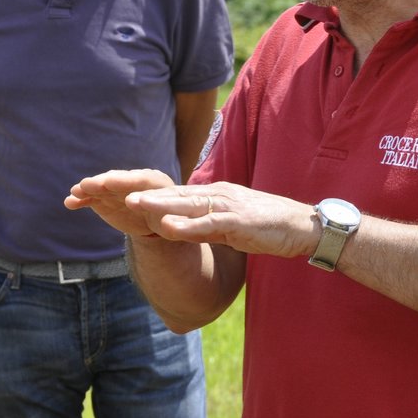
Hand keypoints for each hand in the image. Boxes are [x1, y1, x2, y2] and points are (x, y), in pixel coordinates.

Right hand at [64, 169, 177, 237]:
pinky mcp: (104, 197)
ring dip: (88, 189)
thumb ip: (171, 221)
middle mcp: (134, 181)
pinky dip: (80, 199)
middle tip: (88, 186)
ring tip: (75, 193)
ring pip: (101, 187)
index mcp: (156, 183)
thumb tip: (168, 224)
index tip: (110, 182)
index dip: (124, 181)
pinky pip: (91, 197)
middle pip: (117, 180)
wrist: (157, 219)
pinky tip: (70, 202)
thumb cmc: (172, 219)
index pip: (140, 180)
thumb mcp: (178, 221)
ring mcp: (117, 188)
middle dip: (102, 183)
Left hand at [112, 181, 319, 259]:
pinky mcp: (239, 222)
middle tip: (114, 190)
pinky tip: (167, 227)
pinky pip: (209, 224)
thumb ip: (205, 222)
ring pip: (187, 204)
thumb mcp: (229, 222)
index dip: (147, 194)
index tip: (119, 194)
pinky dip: (187, 226)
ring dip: (159, 204)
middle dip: (143, 192)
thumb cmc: (266, 224)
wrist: (303, 226)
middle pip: (174, 193)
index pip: (175, 193)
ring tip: (132, 203)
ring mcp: (228, 207)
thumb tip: (181, 226)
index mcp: (213, 194)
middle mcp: (217, 195)